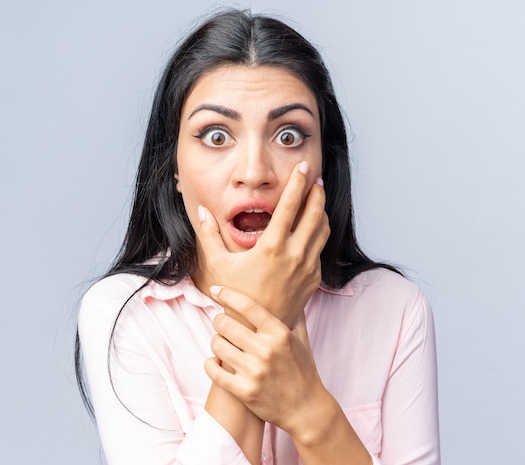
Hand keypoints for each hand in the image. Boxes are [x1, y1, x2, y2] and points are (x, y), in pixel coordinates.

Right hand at [194, 162, 329, 327]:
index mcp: (272, 247)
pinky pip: (321, 248)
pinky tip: (312, 227)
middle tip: (313, 178)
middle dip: (316, 192)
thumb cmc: (236, 296)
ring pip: (323, 230)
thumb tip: (201, 211)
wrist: (257, 329)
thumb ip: (209, 235)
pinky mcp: (313, 278)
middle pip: (315, 213)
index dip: (298, 183)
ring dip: (321, 210)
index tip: (302, 167)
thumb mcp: (218, 265)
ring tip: (316, 198)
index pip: (290, 206)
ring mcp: (307, 267)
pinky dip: (319, 232)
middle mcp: (295, 255)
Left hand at [205, 285, 329, 436]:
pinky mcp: (244, 391)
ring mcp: (254, 372)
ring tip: (222, 344)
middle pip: (225, 324)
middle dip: (219, 321)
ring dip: (216, 343)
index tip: (215, 289)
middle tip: (222, 324)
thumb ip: (295, 316)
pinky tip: (215, 362)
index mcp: (279, 334)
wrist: (307, 409)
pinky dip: (210, 364)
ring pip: (217, 345)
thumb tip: (292, 294)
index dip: (227, 294)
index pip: (247, 306)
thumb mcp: (302, 340)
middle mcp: (266, 350)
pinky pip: (214, 371)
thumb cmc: (303, 371)